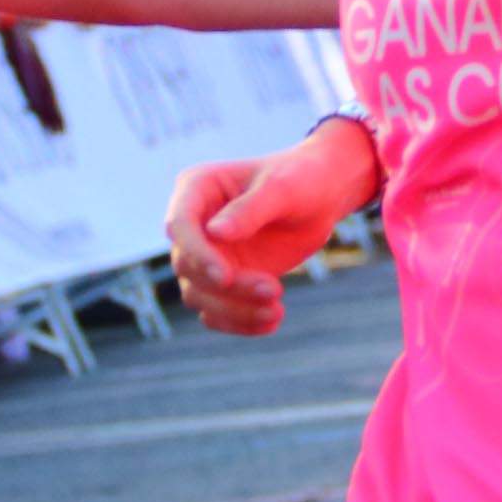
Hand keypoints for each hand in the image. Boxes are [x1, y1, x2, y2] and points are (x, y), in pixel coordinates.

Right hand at [165, 123, 380, 335]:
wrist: (322, 198)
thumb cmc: (301, 179)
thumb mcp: (282, 188)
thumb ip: (250, 209)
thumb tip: (214, 232)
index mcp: (197, 188)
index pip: (180, 226)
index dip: (197, 254)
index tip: (224, 277)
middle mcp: (194, 225)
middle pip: (188, 267)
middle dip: (228, 287)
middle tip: (274, 290)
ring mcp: (207, 255)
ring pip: (199, 296)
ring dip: (234, 310)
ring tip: (276, 311)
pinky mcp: (224, 280)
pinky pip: (218, 312)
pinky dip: (241, 322)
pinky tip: (272, 321)